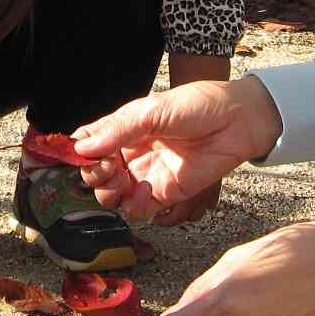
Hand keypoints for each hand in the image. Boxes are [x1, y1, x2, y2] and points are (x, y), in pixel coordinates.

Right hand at [71, 78, 281, 222]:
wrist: (237, 121)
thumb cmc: (198, 106)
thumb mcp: (153, 110)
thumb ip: (118, 130)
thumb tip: (82, 148)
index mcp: (124, 129)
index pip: (89, 143)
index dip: (78, 152)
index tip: (76, 154)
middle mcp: (132, 153)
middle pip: (96, 174)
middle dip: (93, 175)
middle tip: (105, 167)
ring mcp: (147, 174)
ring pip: (113, 196)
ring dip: (109, 193)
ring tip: (121, 180)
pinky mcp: (166, 194)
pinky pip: (139, 210)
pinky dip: (134, 206)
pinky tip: (143, 190)